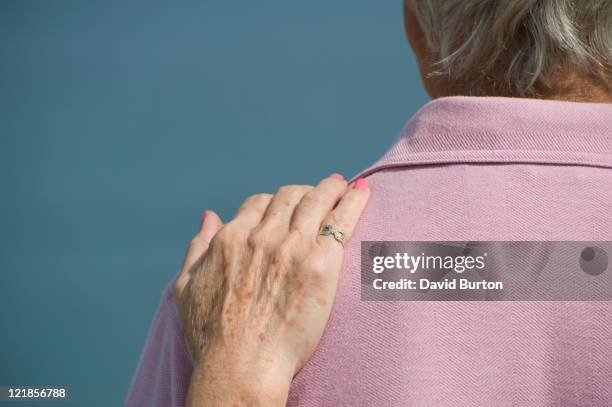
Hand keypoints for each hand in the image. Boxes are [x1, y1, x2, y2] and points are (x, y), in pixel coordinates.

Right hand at [175, 174, 369, 405]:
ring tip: (342, 185)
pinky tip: (362, 190)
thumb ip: (197, 246)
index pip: (259, 203)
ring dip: (330, 189)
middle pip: (289, 196)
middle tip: (318, 195)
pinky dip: (353, 201)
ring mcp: (292, 247)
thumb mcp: (186, 287)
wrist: (241, 368)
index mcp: (232, 238)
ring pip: (316, 201)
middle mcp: (262, 236)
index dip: (275, 202)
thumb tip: (209, 215)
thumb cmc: (210, 337)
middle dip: (303, 192)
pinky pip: (342, 221)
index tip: (287, 207)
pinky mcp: (321, 264)